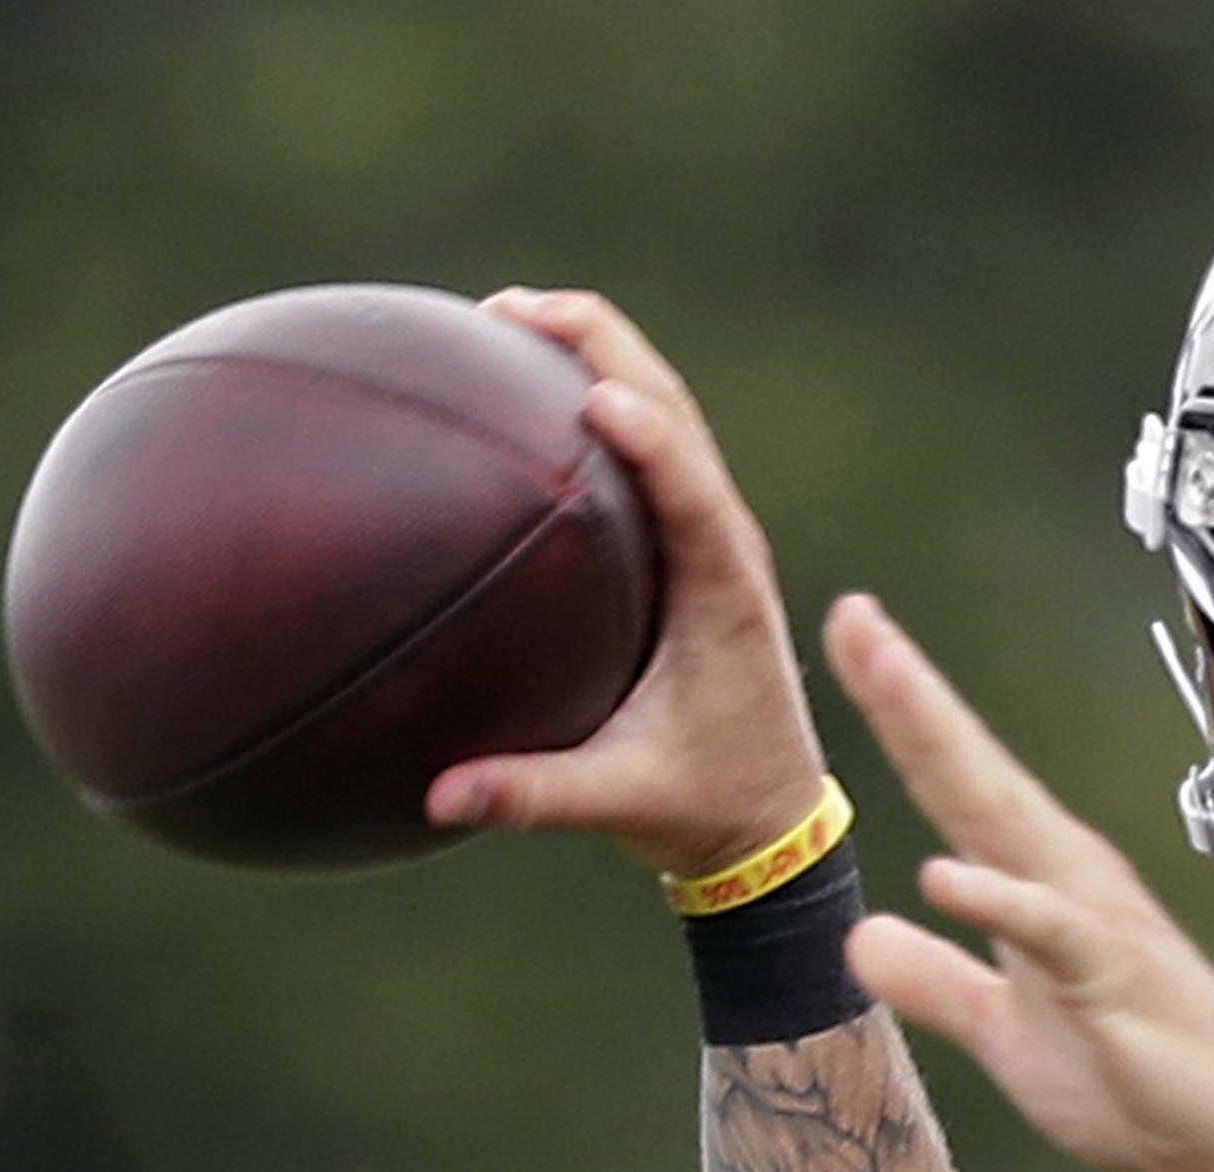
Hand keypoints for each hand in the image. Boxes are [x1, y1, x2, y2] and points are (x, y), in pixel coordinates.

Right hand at [426, 288, 829, 876]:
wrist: (772, 821)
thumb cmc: (710, 807)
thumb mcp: (624, 804)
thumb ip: (535, 797)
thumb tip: (441, 797)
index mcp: (724, 594)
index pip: (693, 494)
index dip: (651, 437)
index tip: (596, 392)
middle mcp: (726, 548)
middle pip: (676, 413)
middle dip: (601, 347)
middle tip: (511, 308)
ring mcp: (712, 539)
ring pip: (665, 413)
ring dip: (597, 354)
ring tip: (509, 315)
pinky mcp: (691, 547)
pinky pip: (649, 450)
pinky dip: (595, 400)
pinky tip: (526, 389)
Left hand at [823, 596, 1213, 1171]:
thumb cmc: (1142, 1076)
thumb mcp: (1005, 1035)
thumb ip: (938, 982)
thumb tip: (865, 938)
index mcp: (1037, 885)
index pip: (955, 785)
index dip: (901, 716)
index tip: (852, 640)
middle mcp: (1065, 880)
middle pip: (973, 775)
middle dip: (913, 698)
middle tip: (857, 622)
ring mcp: (1093, 921)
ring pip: (1008, 822)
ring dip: (948, 751)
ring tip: (890, 684)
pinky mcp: (1117, 976)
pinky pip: (1052, 930)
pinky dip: (1001, 900)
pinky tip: (946, 874)